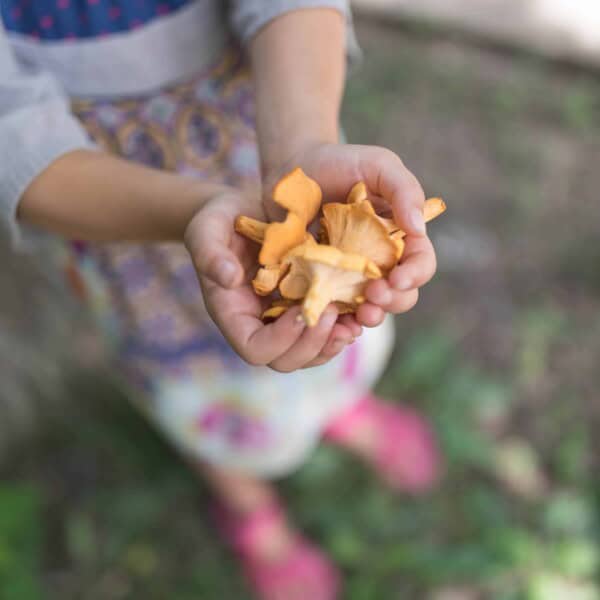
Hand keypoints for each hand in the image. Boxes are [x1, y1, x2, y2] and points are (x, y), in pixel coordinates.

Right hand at [184, 189, 355, 371]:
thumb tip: (228, 278)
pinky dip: (342, 326)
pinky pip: (324, 330)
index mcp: (233, 314)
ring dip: (333, 342)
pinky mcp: (304, 305)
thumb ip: (209, 253)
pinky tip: (358, 311)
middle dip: (312, 344)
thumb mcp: (206, 229)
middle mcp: (259, 324)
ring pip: (309, 351)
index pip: (254, 348)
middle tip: (334, 314)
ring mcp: (283, 318)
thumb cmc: (219, 220)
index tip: (300, 313)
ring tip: (354, 322)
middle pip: (286, 360)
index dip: (280, 340)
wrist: (241, 210)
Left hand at [263, 143, 436, 327]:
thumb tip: (419, 228)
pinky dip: (338, 320)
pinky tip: (332, 319)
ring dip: (370, 315)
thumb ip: (404, 189)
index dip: (415, 275)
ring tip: (359, 313)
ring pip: (371, 307)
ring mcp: (351, 276)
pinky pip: (335, 309)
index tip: (397, 278)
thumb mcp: (377, 164)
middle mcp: (380, 261)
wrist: (291, 169)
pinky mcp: (323, 283)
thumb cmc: (339, 163)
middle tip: (373, 296)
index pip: (420, 263)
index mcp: (400, 237)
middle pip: (401, 294)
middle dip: (393, 300)